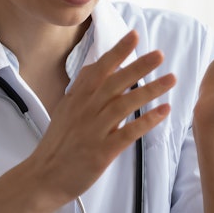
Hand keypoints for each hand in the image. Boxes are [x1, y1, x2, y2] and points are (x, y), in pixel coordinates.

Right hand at [29, 30, 175, 201]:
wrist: (43, 177)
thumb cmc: (58, 145)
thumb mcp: (65, 110)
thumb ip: (82, 89)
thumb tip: (95, 66)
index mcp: (77, 99)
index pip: (99, 69)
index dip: (117, 51)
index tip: (134, 35)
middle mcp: (85, 111)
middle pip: (114, 82)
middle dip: (138, 66)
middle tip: (159, 54)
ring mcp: (93, 131)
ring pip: (123, 104)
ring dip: (149, 90)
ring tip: (170, 79)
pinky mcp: (101, 152)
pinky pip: (127, 133)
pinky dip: (146, 121)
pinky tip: (162, 111)